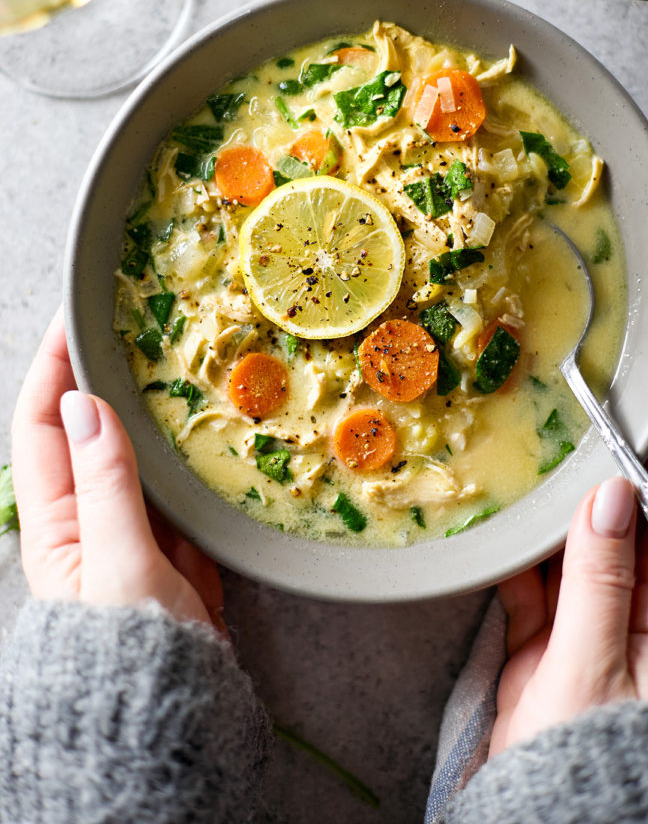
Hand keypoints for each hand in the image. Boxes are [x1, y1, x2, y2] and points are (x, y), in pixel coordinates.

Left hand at [11, 308, 224, 632]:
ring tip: (176, 365)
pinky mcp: (175, 547)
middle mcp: (89, 519)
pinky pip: (180, 487)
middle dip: (105, 379)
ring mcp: (135, 531)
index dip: (53, 372)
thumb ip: (106, 482)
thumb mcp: (117, 561)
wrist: (175, 719)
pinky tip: (210, 429)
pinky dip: (191, 456)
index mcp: (55, 523)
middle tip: (133, 328)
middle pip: (91, 432)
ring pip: (141, 454)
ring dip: (153, 413)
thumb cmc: (132, 653)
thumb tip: (84, 405)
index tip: (72, 322)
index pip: (43, 426)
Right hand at [489, 423, 647, 755]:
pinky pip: (530, 583)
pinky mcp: (542, 642)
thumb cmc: (590, 755)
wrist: (543, 818)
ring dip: (551, 516)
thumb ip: (600, 575)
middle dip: (597, 481)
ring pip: (569, 549)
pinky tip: (501, 532)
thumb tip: (610, 495)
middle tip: (570, 432)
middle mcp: (629, 613)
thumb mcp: (596, 658)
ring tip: (530, 471)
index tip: (639, 417)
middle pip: (617, 528)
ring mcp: (584, 625)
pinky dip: (515, 558)